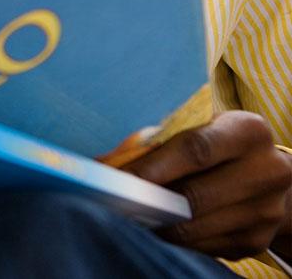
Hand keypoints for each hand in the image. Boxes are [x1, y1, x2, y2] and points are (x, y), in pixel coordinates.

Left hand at [122, 110, 291, 259]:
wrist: (267, 176)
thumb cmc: (217, 144)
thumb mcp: (199, 128)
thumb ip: (160, 141)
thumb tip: (107, 164)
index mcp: (248, 131)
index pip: (196, 150)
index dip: (154, 167)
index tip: (120, 179)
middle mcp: (266, 171)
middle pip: (194, 195)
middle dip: (149, 201)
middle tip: (117, 202)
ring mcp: (265, 211)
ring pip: (193, 228)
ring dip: (156, 224)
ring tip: (132, 213)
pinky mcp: (255, 241)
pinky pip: (200, 246)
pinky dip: (173, 237)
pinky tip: (160, 225)